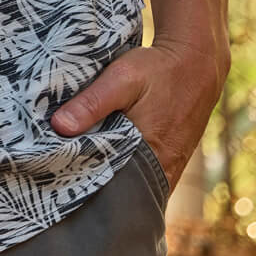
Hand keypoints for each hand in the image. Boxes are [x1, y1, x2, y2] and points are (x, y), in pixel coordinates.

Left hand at [49, 38, 227, 191]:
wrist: (197, 64)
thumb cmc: (158, 70)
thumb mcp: (121, 79)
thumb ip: (91, 103)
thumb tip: (59, 127)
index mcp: (151, 156)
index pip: (111, 187)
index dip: (85, 185)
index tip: (59, 178)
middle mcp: (164, 171)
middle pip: (123, 190)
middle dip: (96, 186)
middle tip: (65, 177)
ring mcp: (171, 169)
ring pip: (135, 185)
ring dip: (112, 179)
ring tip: (80, 170)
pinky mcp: (173, 161)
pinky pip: (146, 177)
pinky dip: (127, 172)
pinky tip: (106, 161)